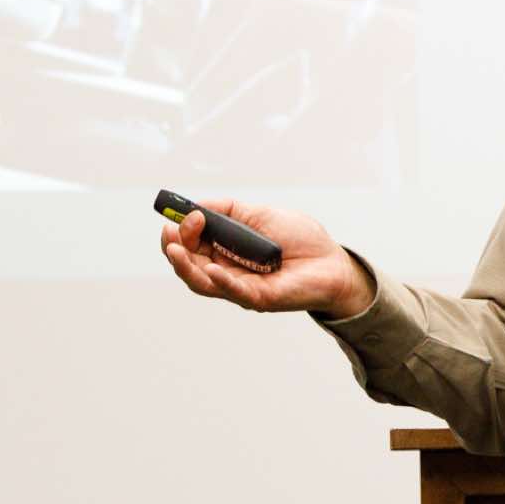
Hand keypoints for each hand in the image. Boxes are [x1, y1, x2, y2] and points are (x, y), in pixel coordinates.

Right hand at [160, 198, 373, 318]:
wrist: (333, 261)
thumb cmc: (301, 239)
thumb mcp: (261, 215)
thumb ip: (229, 210)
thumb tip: (196, 205)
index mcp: (226, 251)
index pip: (192, 246)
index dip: (182, 232)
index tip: (185, 215)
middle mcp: (228, 271)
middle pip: (190, 265)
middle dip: (177, 247)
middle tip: (171, 232)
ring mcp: (241, 287)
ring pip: (202, 283)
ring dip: (186, 267)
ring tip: (174, 251)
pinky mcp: (259, 298)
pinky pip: (234, 291)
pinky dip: (221, 281)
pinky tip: (212, 269)